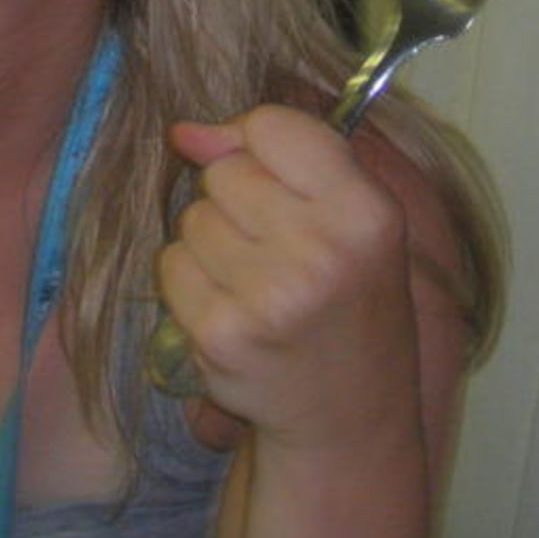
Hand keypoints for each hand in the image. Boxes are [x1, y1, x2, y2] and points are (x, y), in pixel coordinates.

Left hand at [156, 105, 422, 455]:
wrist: (349, 412)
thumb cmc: (348, 298)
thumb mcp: (350, 217)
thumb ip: (280, 154)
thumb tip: (185, 132)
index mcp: (366, 211)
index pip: (272, 125)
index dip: (258, 145)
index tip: (275, 178)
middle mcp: (324, 252)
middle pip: (224, 172)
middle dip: (238, 200)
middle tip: (278, 249)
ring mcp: (270, 297)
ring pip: (193, 218)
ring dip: (212, 244)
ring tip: (258, 283)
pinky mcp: (222, 334)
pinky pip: (172, 265)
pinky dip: (191, 283)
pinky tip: (233, 310)